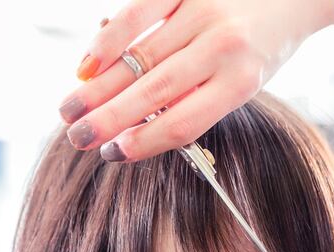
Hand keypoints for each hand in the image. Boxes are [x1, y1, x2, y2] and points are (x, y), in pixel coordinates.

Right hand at [59, 0, 333, 161]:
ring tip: (69, 110)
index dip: (143, 143)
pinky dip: (108, 40)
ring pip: (139, 57)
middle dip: (109, 120)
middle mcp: (223, 48)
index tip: (111, 156)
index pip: (182, 122)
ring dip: (98, 88)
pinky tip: (86, 65)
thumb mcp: (244, 80)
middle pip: (155, 93)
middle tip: (76, 139)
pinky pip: (138, 13)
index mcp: (242, 82)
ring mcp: (202, 13)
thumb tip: (138, 124)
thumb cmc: (264, 43)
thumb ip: (198, 98)